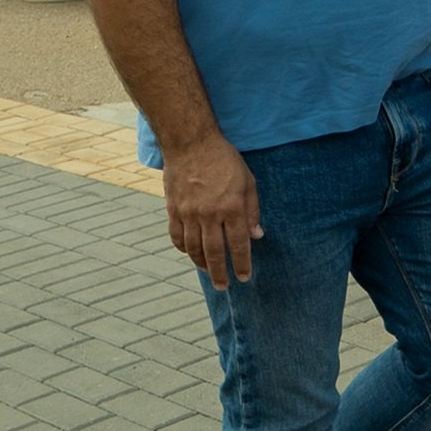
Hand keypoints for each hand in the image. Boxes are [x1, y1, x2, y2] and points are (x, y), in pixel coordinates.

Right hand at [161, 133, 261, 288]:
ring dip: (201, 264)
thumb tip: (257, 236)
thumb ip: (253, 210)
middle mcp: (209, 214)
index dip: (241, 264)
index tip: (243, 277)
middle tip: (224, 286)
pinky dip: (183, 248)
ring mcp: (188, 213)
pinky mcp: (173, 209)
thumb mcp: (248, 181)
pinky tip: (190, 253)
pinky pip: (177, 236)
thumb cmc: (224, 160)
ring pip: (194, 248)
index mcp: (231, 208)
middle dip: (220, 273)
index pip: (238, 244)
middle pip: (214, 252)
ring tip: (208, 273)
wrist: (191, 143)